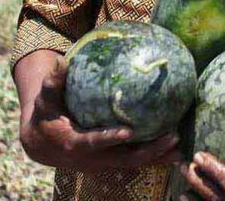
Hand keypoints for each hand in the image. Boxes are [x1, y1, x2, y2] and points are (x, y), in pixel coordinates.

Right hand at [18, 55, 181, 172]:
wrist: (43, 144)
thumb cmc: (47, 115)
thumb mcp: (46, 99)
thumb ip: (54, 83)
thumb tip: (62, 62)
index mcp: (74, 143)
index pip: (93, 143)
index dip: (109, 138)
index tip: (128, 131)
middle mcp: (92, 159)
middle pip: (124, 159)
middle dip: (149, 150)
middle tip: (172, 136)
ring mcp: (104, 162)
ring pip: (134, 162)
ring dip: (158, 156)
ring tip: (180, 145)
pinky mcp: (112, 162)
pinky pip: (136, 161)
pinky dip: (155, 157)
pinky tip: (176, 150)